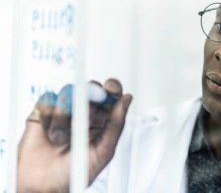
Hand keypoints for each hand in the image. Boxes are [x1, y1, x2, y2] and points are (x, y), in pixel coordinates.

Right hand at [17, 79, 132, 192]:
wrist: (42, 186)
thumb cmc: (74, 173)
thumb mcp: (103, 151)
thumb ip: (116, 124)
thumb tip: (127, 99)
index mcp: (103, 120)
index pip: (111, 95)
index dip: (112, 87)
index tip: (111, 89)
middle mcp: (85, 113)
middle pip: (91, 87)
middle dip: (89, 97)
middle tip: (86, 115)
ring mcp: (65, 111)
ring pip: (69, 91)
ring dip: (65, 114)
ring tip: (62, 137)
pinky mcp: (44, 112)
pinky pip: (48, 99)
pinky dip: (49, 115)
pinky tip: (49, 132)